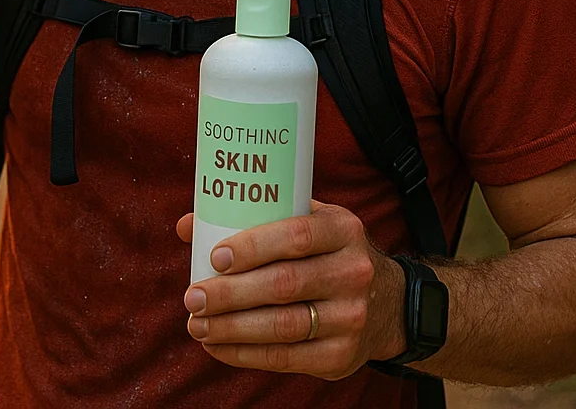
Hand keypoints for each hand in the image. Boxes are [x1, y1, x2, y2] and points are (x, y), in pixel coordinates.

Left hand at [175, 201, 405, 377]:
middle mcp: (353, 272)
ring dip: (231, 328)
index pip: (296, 235)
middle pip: (284, 284)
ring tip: (196, 324)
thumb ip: (253, 218)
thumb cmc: (326, 252)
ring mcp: (351, 317)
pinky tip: (217, 346)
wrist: (387, 302)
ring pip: (282, 326)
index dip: (253, 246)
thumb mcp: (306, 221)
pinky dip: (245, 354)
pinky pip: (286, 358)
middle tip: (192, 297)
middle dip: (230, 294)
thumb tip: (187, 225)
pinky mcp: (341, 356)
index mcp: (343, 229)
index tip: (215, 256)